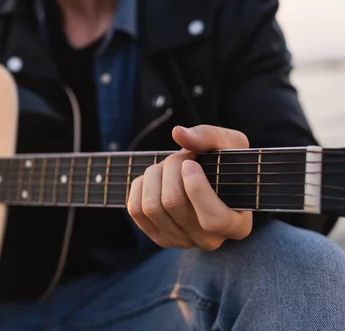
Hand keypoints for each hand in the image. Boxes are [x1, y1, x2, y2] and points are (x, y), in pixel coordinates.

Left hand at [127, 125, 252, 250]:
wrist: (210, 180)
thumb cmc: (226, 164)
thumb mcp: (231, 144)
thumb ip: (209, 137)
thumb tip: (178, 133)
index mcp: (237, 225)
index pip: (213, 220)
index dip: (196, 188)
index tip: (190, 163)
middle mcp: (210, 240)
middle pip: (174, 204)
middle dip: (172, 168)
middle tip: (181, 156)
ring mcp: (182, 242)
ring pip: (152, 206)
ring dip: (155, 175)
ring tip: (168, 166)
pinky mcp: (159, 237)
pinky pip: (136, 211)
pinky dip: (140, 186)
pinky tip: (155, 178)